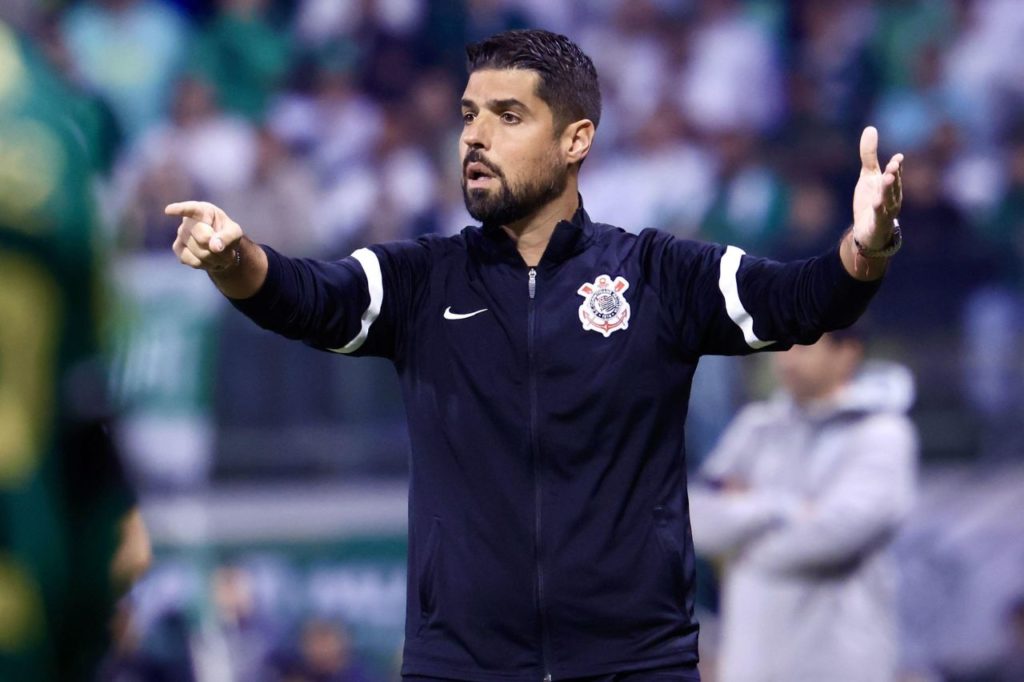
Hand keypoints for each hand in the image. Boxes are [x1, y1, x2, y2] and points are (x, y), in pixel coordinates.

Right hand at [166, 201, 243, 271]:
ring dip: (216, 258)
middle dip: (219, 248)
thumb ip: (228, 237)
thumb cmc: (226, 234)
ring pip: (200, 253)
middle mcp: (188, 221)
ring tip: (219, 254)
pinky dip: (206, 264)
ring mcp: (181, 235)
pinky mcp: (178, 249)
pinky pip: (194, 262)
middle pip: (203, 238)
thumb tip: (214, 247)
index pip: (190, 209)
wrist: (220, 248)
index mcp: (203, 210)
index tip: (170, 210)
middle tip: (227, 250)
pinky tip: (208, 259)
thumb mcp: (234, 232)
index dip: (180, 210)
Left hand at [851, 126, 902, 249]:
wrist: (868, 231)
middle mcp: (892, 197)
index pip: (895, 173)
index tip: (897, 158)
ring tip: (887, 178)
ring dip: (888, 189)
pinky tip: (876, 204)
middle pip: (893, 184)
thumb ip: (869, 155)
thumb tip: (870, 128)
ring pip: (889, 199)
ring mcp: (886, 211)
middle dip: (894, 174)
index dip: (896, 166)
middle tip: (893, 165)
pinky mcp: (878, 223)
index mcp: (891, 184)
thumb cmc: (871, 200)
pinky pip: (880, 216)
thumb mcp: (868, 176)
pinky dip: (879, 210)